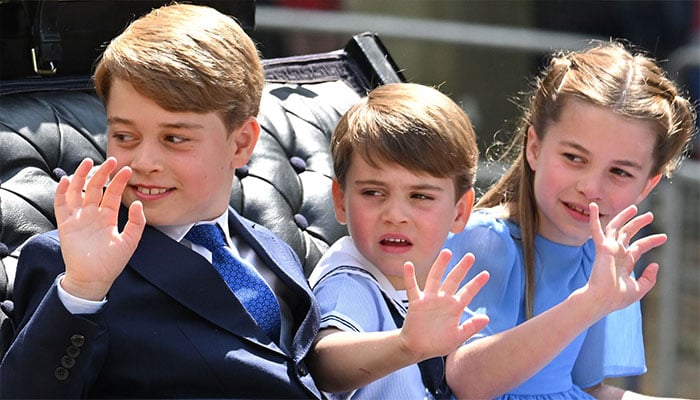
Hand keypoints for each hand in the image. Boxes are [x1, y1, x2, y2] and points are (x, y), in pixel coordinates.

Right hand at [54, 157, 145, 299]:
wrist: (94, 278)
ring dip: (81, 176)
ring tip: (88, 162)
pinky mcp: (65, 224)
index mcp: (108, 217)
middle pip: (96, 188)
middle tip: (111, 160)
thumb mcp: (130, 241)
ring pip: (78, 191)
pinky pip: (61, 204)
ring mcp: (78, 218)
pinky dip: (62, 191)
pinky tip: (68, 180)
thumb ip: (136, 223)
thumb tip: (138, 204)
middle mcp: (92, 214)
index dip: (119, 181)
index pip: (113, 193)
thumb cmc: (112, 263)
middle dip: (102, 173)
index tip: (127, 169)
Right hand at [401, 249, 489, 361]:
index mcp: (454, 308)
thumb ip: (471, 327)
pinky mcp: (416, 303)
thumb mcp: (458, 337)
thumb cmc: (438, 344)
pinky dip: (410, 276)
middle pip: (453, 280)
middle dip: (462, 268)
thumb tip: (486, 318)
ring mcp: (429, 299)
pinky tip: (409, 265)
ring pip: (435, 278)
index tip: (486, 273)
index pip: (467, 292)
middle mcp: (443, 300)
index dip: (476, 283)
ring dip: (440, 265)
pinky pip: (412, 287)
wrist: (418, 348)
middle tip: (471, 256)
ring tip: (447, 252)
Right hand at [584, 202, 666, 315]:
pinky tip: (593, 206)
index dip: (652, 241)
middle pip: (628, 234)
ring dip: (624, 217)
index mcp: (625, 262)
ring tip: (634, 208)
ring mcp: (609, 249)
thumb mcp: (639, 289)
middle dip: (639, 224)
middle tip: (650, 216)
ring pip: (616, 227)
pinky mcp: (602, 247)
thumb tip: (655, 265)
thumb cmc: (617, 298)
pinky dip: (594, 218)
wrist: (603, 299)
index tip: (664, 237)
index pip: (639, 247)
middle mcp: (616, 253)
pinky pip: (597, 230)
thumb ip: (649, 277)